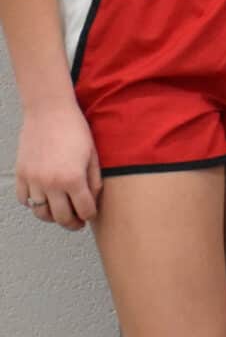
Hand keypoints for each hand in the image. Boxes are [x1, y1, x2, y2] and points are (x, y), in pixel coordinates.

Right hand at [15, 100, 101, 229]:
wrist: (49, 112)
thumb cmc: (75, 130)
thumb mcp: (93, 156)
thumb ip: (94, 181)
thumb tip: (92, 201)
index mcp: (73, 179)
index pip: (84, 210)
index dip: (90, 215)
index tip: (91, 215)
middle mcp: (51, 184)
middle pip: (61, 218)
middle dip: (72, 224)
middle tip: (78, 223)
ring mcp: (33, 180)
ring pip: (41, 213)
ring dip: (52, 216)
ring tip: (61, 212)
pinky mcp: (20, 175)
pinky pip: (24, 200)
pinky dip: (33, 204)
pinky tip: (44, 198)